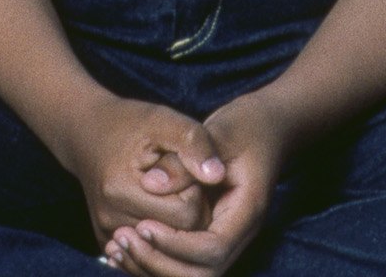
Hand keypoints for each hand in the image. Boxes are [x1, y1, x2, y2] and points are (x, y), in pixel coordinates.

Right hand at [61, 95, 225, 254]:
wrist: (86, 133)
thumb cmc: (129, 124)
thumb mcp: (163, 120)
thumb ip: (193, 143)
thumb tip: (218, 175)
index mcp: (122, 190)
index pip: (187, 213)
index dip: (198, 189)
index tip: (188, 167)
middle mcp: (111, 220)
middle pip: (178, 235)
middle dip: (191, 210)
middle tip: (184, 181)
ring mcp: (108, 235)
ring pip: (165, 246)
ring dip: (177, 223)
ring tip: (170, 193)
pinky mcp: (106, 242)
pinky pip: (149, 251)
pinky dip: (161, 233)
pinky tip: (158, 209)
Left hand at [101, 92, 288, 274]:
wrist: (269, 125)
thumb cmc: (246, 124)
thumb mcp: (219, 132)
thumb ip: (187, 159)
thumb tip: (152, 184)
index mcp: (247, 212)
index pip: (213, 251)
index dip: (176, 245)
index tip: (144, 225)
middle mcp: (239, 233)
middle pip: (202, 274)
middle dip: (160, 263)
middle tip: (123, 239)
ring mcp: (226, 236)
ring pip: (191, 274)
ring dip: (154, 266)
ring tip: (117, 246)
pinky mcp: (210, 233)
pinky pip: (184, 261)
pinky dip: (155, 258)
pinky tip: (125, 249)